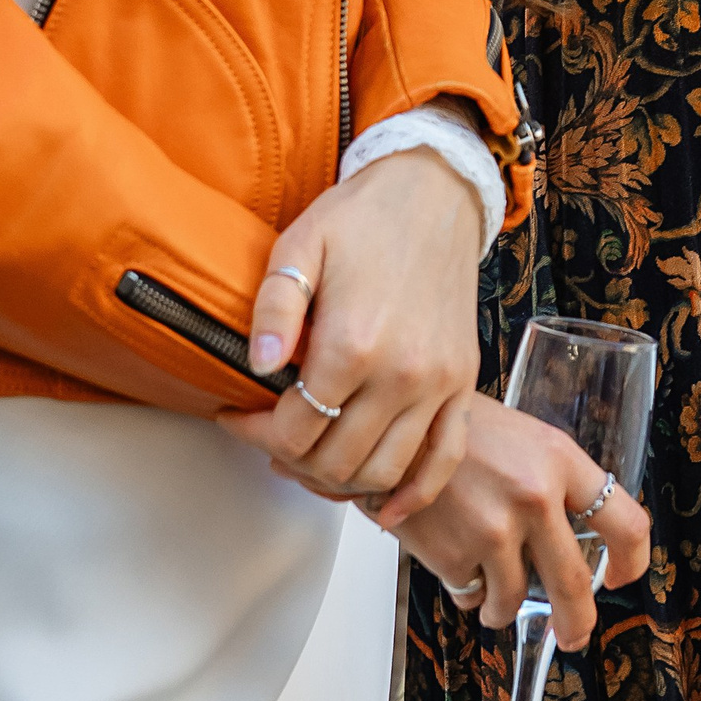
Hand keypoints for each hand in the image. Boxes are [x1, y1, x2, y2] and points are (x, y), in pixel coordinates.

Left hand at [216, 147, 484, 503]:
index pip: (294, 429)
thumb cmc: (363, 217)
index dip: (254, 433)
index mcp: (353, 343)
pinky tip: (385, 507)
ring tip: (312, 458)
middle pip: (336, 461)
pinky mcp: (463, 381)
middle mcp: (402, 374)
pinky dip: (415, 493)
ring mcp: (439, 383)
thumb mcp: (299, 247)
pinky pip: (444, 458)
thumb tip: (259, 367)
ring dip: (341, 480)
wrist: (435, 193)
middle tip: (270, 437)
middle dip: (292, 460)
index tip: (237, 417)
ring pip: (385, 471)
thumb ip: (273, 311)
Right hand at [371, 392, 651, 654]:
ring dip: (503, 606)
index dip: (632, 561)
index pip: (625, 521)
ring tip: (490, 589)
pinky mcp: (455, 557)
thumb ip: (554, 483)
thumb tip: (577, 536)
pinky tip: (453, 557)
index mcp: (560, 461)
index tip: (620, 577)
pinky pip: (471, 597)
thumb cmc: (457, 431)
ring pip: (515, 601)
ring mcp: (495, 531)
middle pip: (575, 585)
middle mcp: (535, 498)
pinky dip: (466, 590)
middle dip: (577, 623)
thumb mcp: (524, 439)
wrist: (391, 431)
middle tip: (572, 636)